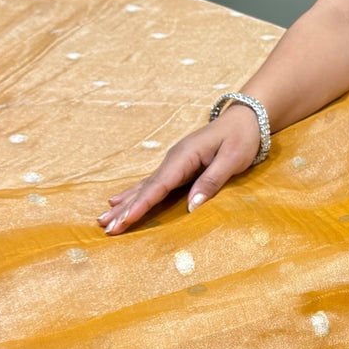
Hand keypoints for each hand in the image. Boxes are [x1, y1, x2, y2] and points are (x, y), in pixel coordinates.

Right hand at [98, 104, 261, 232]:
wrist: (244, 120)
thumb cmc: (241, 139)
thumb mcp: (232, 159)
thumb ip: (211, 181)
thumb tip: (192, 206)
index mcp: (184, 157)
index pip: (159, 185)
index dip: (141, 205)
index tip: (125, 220)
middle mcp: (173, 160)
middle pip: (145, 188)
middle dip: (125, 209)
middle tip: (106, 228)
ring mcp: (173, 163)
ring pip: (144, 187)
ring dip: (124, 204)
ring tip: (103, 219)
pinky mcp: (177, 168)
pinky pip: (151, 185)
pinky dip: (134, 196)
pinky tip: (118, 202)